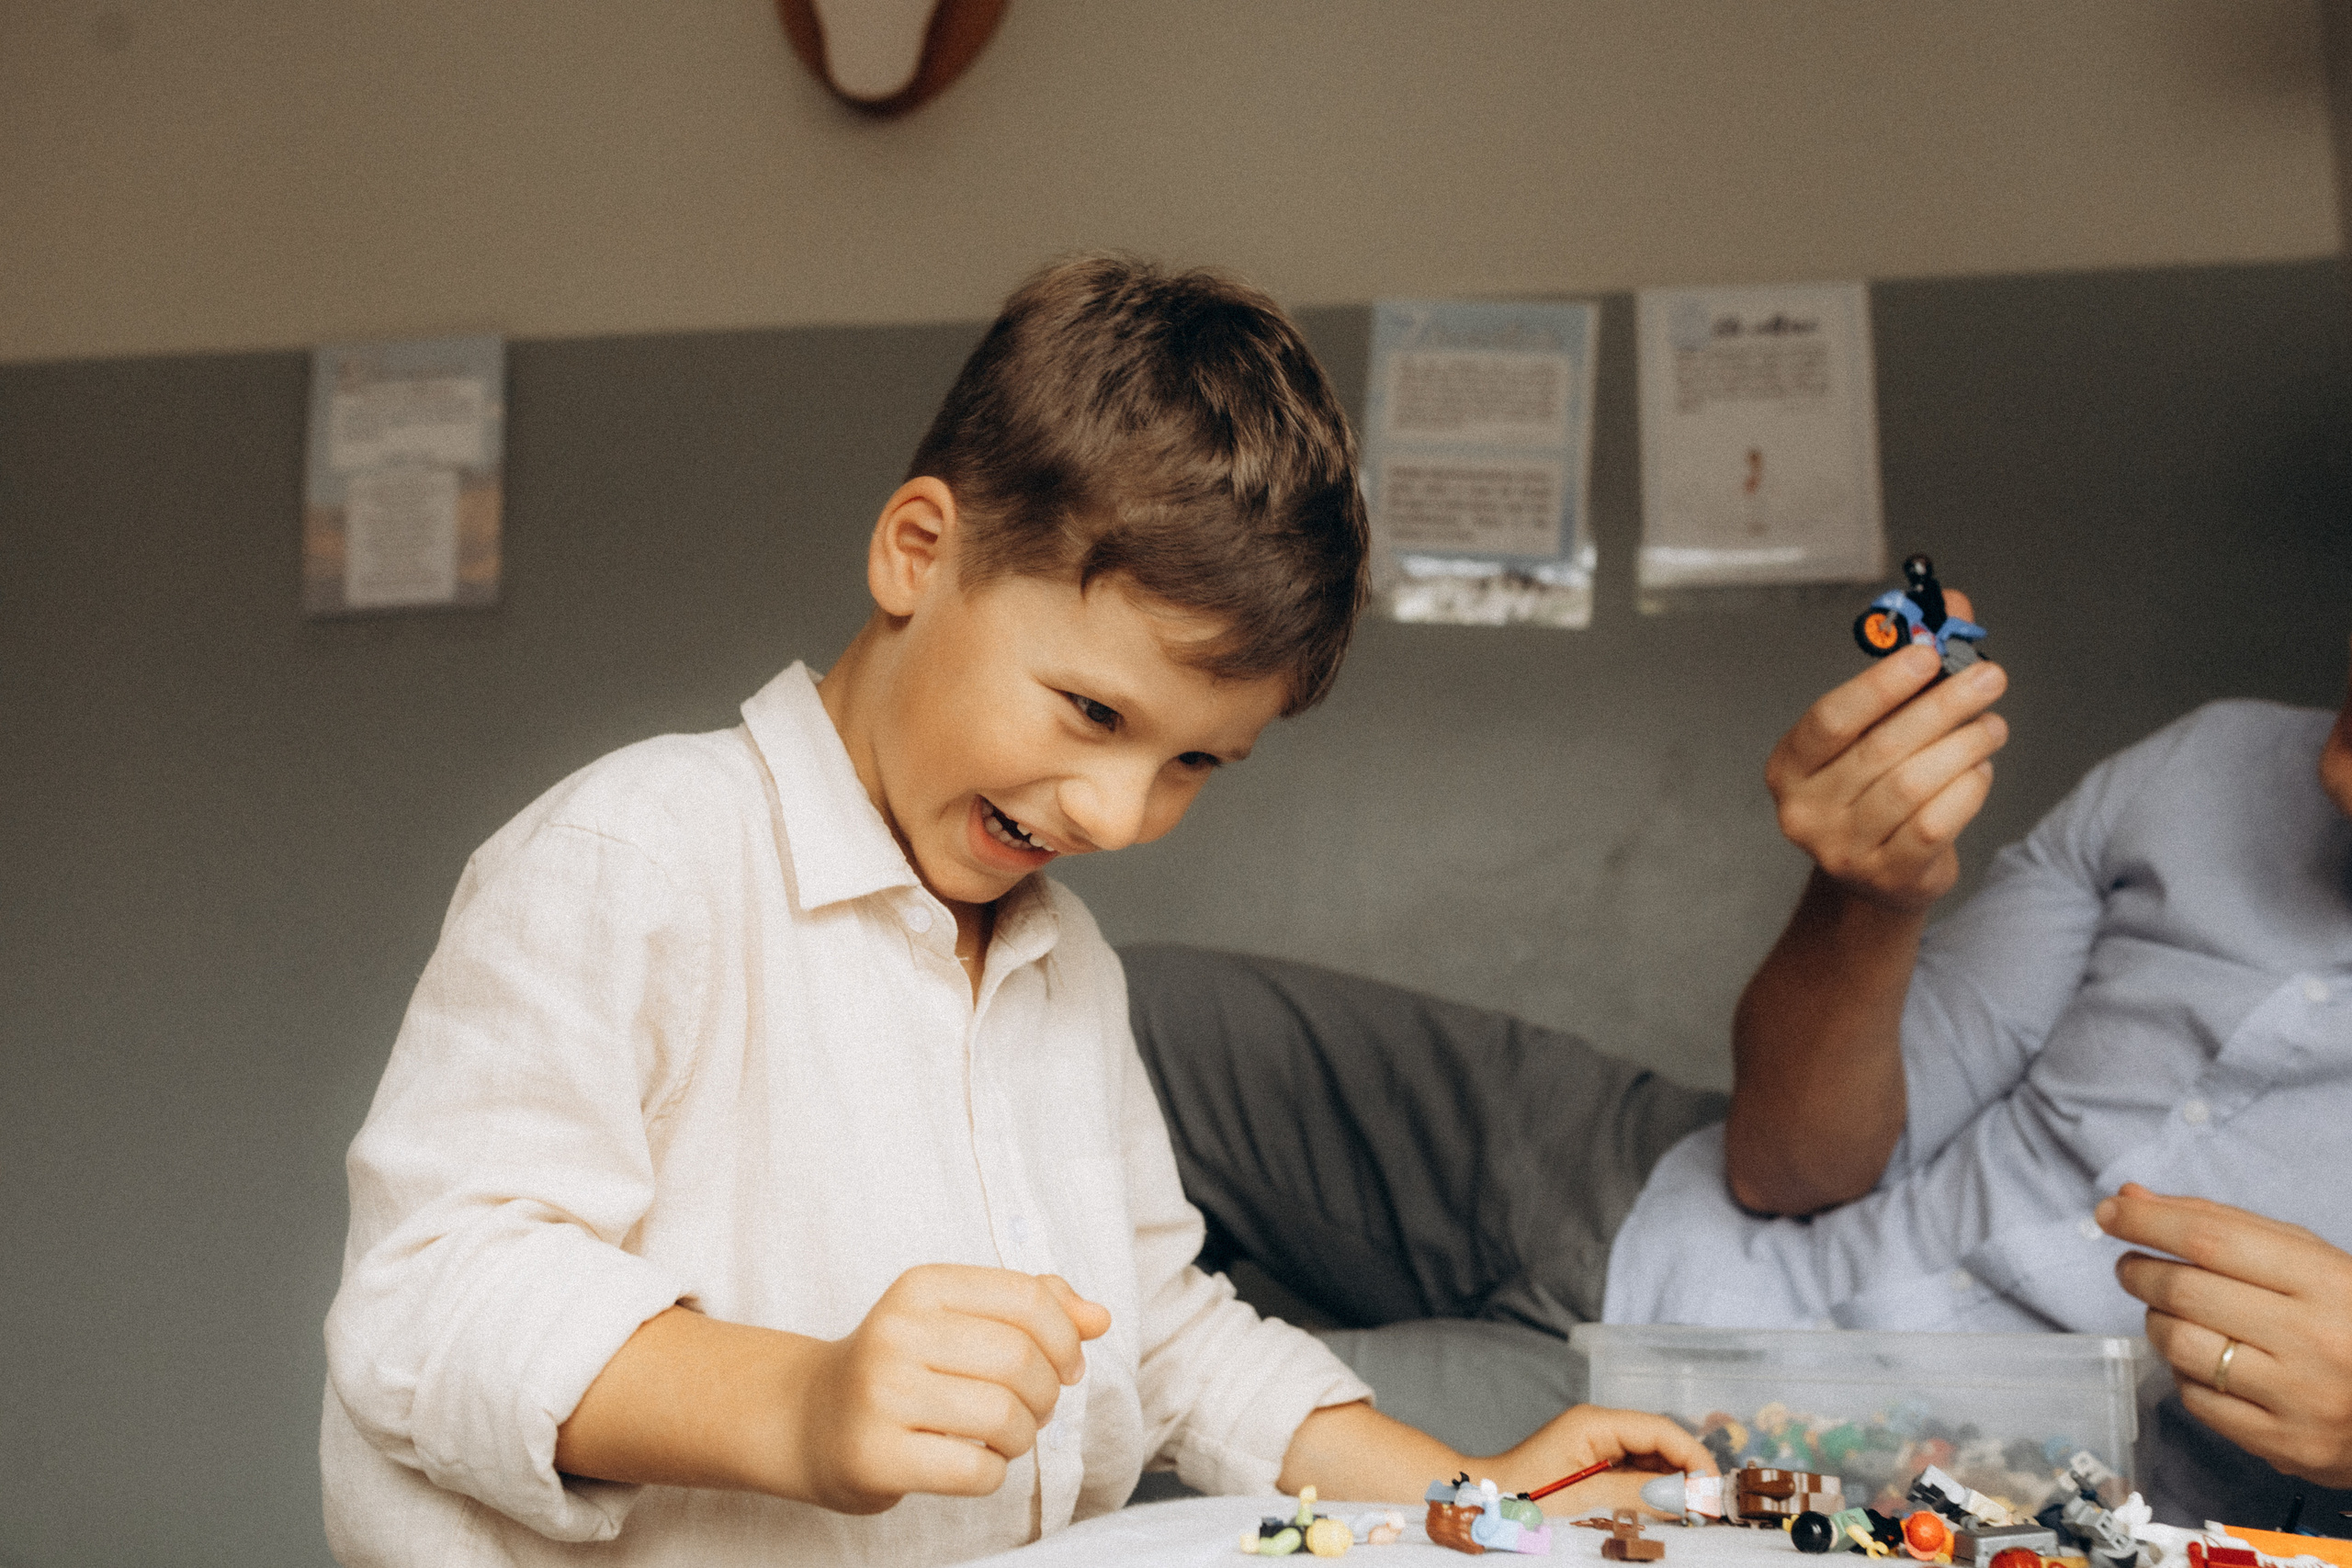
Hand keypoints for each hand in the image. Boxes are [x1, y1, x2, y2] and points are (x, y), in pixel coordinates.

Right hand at [797, 1265, 1111, 1512]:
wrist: (811, 1418)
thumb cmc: (904, 1366)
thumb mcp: (958, 1318)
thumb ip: (1034, 1309)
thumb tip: (1100, 1318)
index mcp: (922, 1286)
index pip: (1029, 1299)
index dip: (1066, 1338)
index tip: (1066, 1365)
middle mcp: (897, 1333)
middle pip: (1021, 1362)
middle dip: (1047, 1394)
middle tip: (1034, 1408)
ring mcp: (881, 1396)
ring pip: (1004, 1417)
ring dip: (1023, 1436)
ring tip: (1005, 1436)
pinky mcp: (876, 1456)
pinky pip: (976, 1472)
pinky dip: (994, 1473)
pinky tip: (973, 1463)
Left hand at [1490, 1404, 1717, 1517]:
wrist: (1480, 1505)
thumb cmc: (1520, 1499)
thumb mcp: (1583, 1498)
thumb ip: (1637, 1493)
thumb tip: (1687, 1496)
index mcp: (1594, 1423)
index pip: (1660, 1430)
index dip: (1693, 1457)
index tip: (1714, 1490)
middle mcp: (1599, 1427)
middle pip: (1660, 1442)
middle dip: (1689, 1471)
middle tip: (1712, 1509)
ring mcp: (1596, 1446)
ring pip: (1652, 1460)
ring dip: (1676, 1484)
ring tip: (1698, 1515)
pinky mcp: (1593, 1467)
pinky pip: (1635, 1474)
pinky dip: (1656, 1492)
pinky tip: (1671, 1513)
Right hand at [1766, 590, 2006, 912]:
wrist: (1878, 876)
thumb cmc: (1877, 788)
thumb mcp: (1879, 729)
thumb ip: (1911, 668)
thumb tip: (1952, 605)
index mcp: (1790, 766)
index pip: (1830, 718)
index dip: (1880, 684)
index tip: (1927, 654)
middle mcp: (1805, 810)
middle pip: (1881, 748)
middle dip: (1942, 706)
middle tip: (1988, 677)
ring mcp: (1842, 850)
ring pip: (1913, 785)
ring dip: (1963, 747)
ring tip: (1991, 726)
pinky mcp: (1887, 876)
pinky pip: (1936, 824)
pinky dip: (1967, 789)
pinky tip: (1979, 770)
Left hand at [2101, 1183, 2351, 1487]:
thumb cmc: (2345, 1318)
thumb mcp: (2305, 1259)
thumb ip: (2221, 1223)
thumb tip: (2133, 1197)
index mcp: (2326, 1282)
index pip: (2212, 1239)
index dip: (2148, 1221)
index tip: (2110, 1211)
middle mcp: (2315, 1340)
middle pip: (2186, 1292)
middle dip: (2140, 1271)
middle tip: (2133, 1266)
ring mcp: (2299, 1398)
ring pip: (2180, 1346)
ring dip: (2155, 1321)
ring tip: (2168, 1311)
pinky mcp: (2284, 1445)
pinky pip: (2196, 1398)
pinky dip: (2182, 1372)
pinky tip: (2202, 1359)